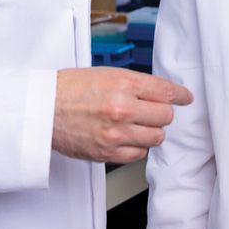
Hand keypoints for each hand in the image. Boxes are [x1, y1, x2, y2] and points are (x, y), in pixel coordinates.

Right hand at [52, 67, 192, 163]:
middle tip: (152, 111)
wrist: (43, 109)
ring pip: (156, 137)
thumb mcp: (105, 74)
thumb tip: (159, 92)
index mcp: (123, 83)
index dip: (181, 95)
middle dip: (162, 113)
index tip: (186, 98)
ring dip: (151, 131)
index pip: (166, 91)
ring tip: (136, 125)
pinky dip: (136, 147)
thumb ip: (134, 84)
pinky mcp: (108, 152)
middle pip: (166, 116)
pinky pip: (139, 154)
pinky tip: (125, 137)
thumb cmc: (69, 89)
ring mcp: (116, 133)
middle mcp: (122, 108)